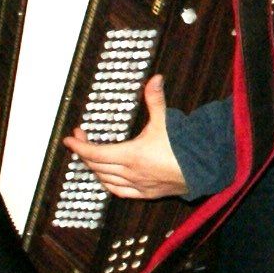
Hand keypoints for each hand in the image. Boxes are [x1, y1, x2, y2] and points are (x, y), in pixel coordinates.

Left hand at [63, 75, 188, 198]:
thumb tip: (155, 79)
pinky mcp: (146, 193)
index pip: (95, 153)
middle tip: (81, 140)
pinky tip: (107, 178)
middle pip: (97, 166)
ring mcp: (137, 185)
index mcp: (130, 155)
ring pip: (106, 179)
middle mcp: (130, 172)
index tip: (69, 139)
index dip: (79, 146)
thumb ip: (156, 99)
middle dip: (84, 153)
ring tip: (92, 157)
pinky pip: (120, 191)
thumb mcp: (166, 121)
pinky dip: (109, 184)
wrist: (203, 169)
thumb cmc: (183, 147)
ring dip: (95, 169)